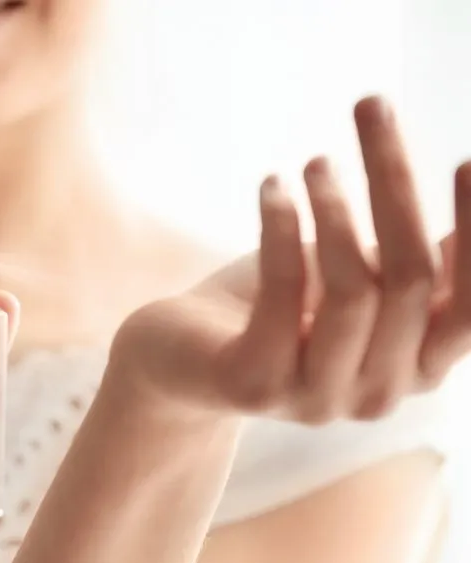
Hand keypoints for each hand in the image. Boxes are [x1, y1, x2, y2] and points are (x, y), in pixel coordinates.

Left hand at [110, 96, 470, 423]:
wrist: (176, 361)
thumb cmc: (274, 310)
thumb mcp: (354, 281)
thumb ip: (410, 261)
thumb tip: (469, 193)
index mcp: (417, 369)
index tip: (463, 161)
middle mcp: (379, 395)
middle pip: (411, 278)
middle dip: (394, 182)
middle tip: (371, 109)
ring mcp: (319, 398)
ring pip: (355, 288)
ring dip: (335, 207)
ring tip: (313, 162)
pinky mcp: (258, 384)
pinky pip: (284, 291)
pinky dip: (281, 227)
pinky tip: (272, 186)